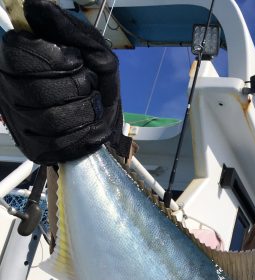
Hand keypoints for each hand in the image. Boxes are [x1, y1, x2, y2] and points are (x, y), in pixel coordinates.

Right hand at [0, 0, 129, 163]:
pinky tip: (91, 125)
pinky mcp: (35, 149)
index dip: (58, 61)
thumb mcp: (84, 43)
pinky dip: (84, 136)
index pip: (22, 59)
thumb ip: (64, 26)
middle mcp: (9, 91)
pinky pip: (59, 146)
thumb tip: (35, 5)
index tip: (76, 60)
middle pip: (39, 92)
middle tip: (89, 84)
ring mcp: (21, 123)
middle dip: (78, 88)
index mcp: (13, 58)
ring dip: (84, 112)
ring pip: (51, 122)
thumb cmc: (91, 74)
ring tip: (92, 103)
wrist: (104, 114)